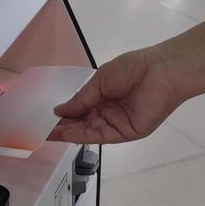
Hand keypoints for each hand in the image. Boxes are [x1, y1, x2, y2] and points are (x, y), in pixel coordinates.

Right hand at [48, 47, 184, 144]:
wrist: (160, 71)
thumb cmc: (132, 69)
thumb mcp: (99, 81)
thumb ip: (80, 99)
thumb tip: (59, 110)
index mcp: (104, 97)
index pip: (80, 110)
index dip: (65, 115)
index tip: (47, 119)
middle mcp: (110, 112)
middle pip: (83, 123)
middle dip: (64, 127)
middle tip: (44, 131)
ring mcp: (118, 124)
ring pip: (90, 131)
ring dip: (70, 133)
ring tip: (50, 135)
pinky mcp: (127, 132)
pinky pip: (102, 136)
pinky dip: (84, 136)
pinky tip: (68, 135)